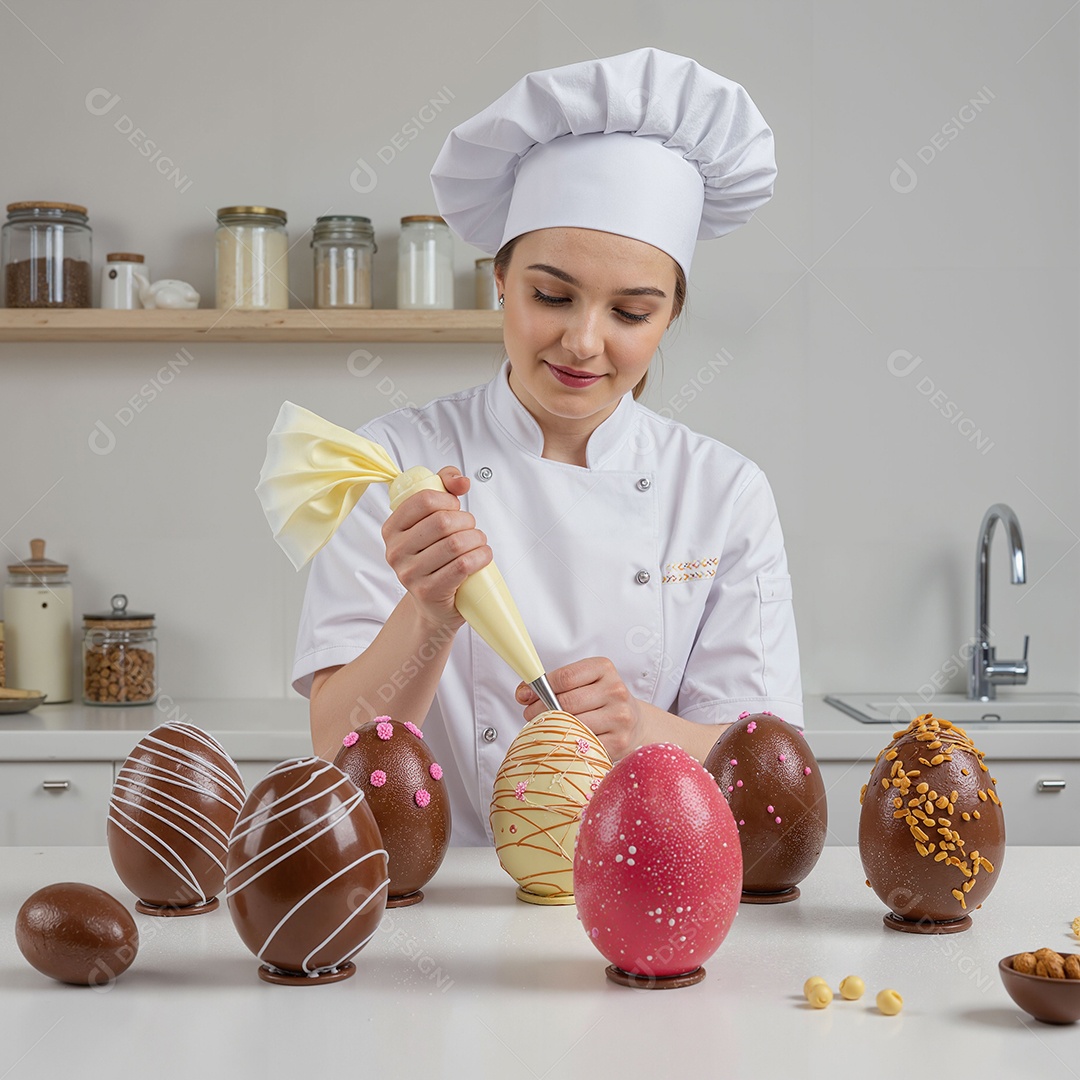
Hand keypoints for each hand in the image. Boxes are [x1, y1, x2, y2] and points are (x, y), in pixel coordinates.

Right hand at [381, 466, 492, 631]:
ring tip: (479, 543)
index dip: (448, 499)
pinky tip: (483, 555)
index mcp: (392, 528)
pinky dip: (480, 557)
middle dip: (467, 521)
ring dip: (477, 540)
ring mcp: (410, 573)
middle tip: (472, 529)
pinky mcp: (428, 592)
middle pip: (443, 522)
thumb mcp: (433, 520)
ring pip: (455, 544)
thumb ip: (444, 487)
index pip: (422, 500)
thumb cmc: (435, 557)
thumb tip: (461, 481)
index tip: (456, 508)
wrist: (434, 604)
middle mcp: (395, 551)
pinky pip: (462, 566)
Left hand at [515, 657, 646, 760]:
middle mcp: (615, 690)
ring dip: (551, 728)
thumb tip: (522, 692)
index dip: (540, 688)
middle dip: (540, 710)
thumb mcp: (583, 682)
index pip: (565, 677)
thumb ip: (553, 684)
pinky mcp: (619, 742)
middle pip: (566, 702)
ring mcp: (619, 717)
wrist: (635, 722)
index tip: (526, 696)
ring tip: (546, 727)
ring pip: (572, 724)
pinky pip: (583, 744)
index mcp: (604, 669)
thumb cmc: (601, 700)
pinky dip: (568, 744)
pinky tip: (565, 740)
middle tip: (531, 715)